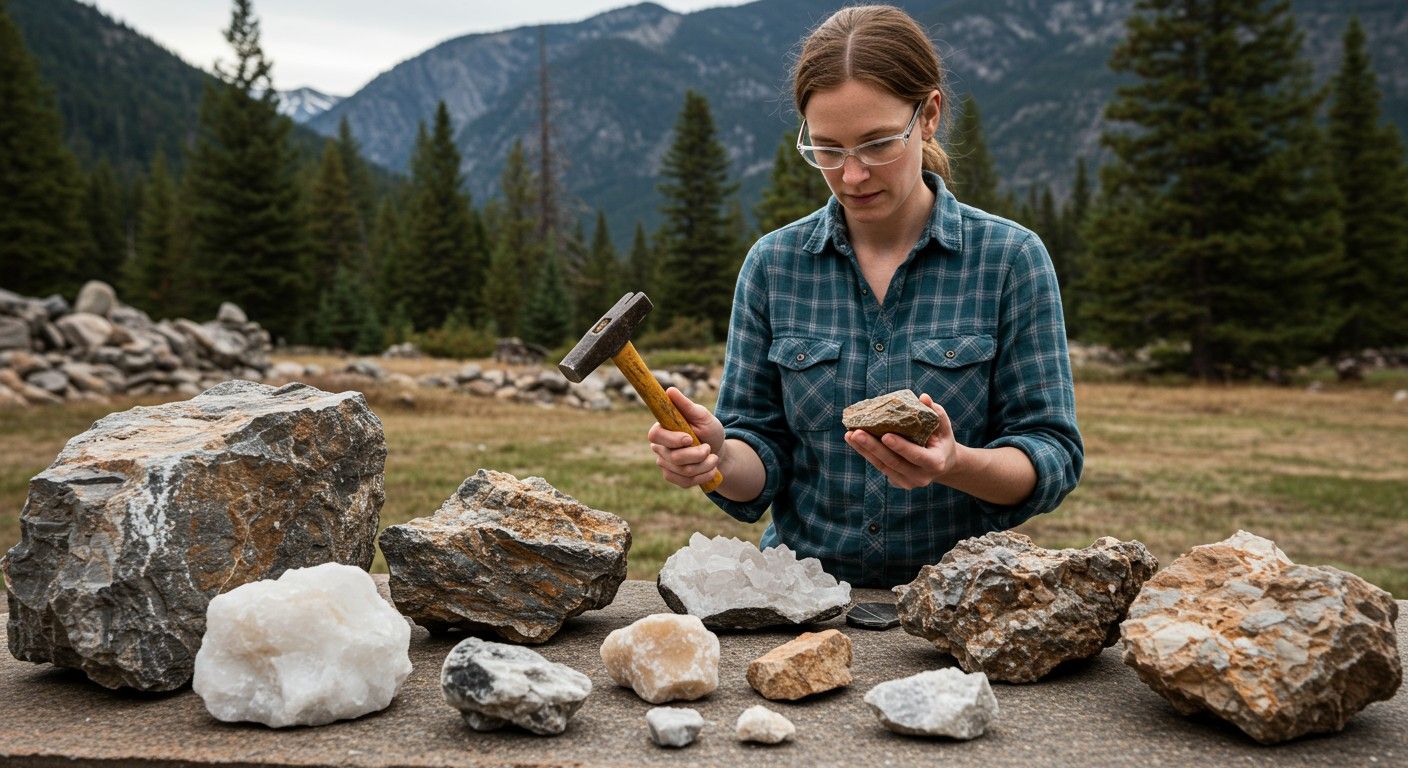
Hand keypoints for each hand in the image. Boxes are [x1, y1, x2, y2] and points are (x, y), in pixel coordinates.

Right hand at [648, 387, 725, 488]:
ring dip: (705, 465)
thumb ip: (686, 405)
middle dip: (697, 455)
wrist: (716, 451)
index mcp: (662, 428)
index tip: (689, 439)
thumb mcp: (702, 416)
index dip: (672, 439)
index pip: (655, 435)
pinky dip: (703, 476)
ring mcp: (664, 463)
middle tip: (708, 449)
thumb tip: (670, 390)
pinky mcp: (672, 476)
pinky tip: (711, 470)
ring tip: (713, 458)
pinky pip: (685, 482)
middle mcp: (659, 447)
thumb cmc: (708, 430)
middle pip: (673, 457)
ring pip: (683, 471)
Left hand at [844, 392, 959, 489]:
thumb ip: (935, 413)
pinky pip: (879, 466)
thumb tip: (923, 397)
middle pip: (893, 462)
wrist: (942, 464)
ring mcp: (908, 482)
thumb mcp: (944, 427)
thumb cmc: (941, 440)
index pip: (916, 456)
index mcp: (936, 463)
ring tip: (849, 434)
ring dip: (864, 450)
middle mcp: (921, 477)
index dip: (901, 447)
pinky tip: (854, 441)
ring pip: (882, 466)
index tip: (885, 435)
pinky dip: (866, 453)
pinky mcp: (897, 482)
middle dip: (873, 447)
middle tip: (856, 432)